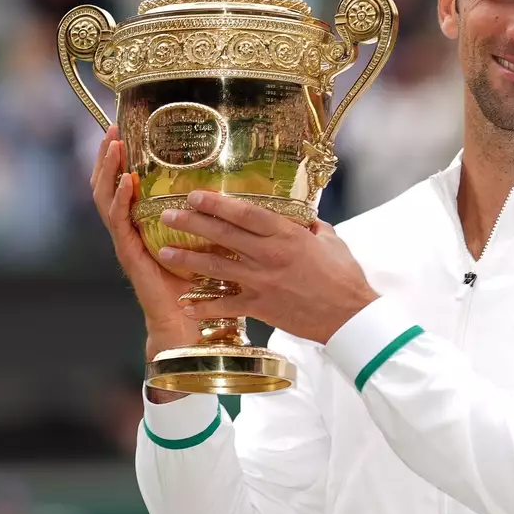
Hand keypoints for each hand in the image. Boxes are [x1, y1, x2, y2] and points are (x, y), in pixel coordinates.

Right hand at [89, 125, 197, 354]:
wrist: (188, 323)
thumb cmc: (199, 284)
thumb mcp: (205, 241)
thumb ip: (209, 217)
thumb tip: (236, 187)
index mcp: (145, 224)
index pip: (125, 184)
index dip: (122, 159)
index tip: (126, 130)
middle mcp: (130, 229)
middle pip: (108, 186)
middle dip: (108, 157)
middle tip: (113, 130)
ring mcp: (126, 242)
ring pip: (106, 199)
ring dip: (108, 171)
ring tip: (114, 147)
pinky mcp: (129, 254)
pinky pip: (119, 223)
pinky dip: (120, 200)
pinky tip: (125, 182)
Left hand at [157, 191, 379, 344]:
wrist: (349, 316)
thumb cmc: (345, 278)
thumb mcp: (331, 242)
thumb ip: (313, 228)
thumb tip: (304, 219)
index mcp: (287, 236)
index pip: (245, 214)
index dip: (218, 204)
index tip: (196, 196)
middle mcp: (269, 256)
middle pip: (223, 235)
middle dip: (192, 223)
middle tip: (168, 215)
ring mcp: (262, 282)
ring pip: (216, 267)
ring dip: (187, 259)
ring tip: (164, 252)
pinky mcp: (260, 307)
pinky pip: (226, 305)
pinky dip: (203, 306)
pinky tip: (185, 304)